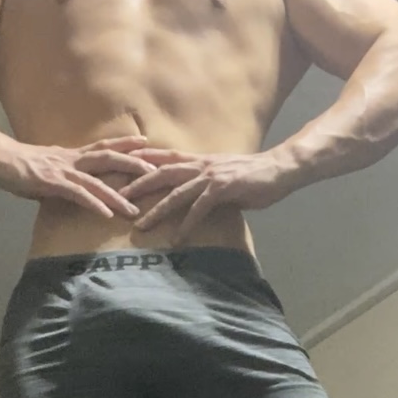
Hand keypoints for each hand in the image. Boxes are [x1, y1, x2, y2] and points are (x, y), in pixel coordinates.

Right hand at [0, 136, 156, 217]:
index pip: (104, 148)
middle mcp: (71, 160)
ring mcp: (62, 171)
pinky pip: (76, 194)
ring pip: (96, 182)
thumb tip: (74, 189)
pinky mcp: (51, 182)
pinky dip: (93, 203)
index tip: (147, 146)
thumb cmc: (17, 166)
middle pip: (109, 159)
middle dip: (133, 165)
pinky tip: (106, 214)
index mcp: (71, 156)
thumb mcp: (47, 171)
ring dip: (116, 196)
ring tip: (134, 210)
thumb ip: (64, 178)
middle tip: (157, 172)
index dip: (125, 145)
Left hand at [121, 149, 292, 238]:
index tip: (120, 168)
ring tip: (140, 226)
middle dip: (137, 185)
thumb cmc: (253, 175)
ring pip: (176, 193)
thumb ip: (204, 184)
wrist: (280, 168)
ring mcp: (210, 176)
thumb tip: (192, 197)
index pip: (164, 158)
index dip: (141, 161)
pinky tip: (176, 239)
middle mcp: (200, 165)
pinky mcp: (223, 189)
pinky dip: (186, 224)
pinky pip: (199, 208)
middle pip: (161, 173)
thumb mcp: (223, 176)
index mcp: (198, 160)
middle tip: (117, 198)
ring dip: (157, 210)